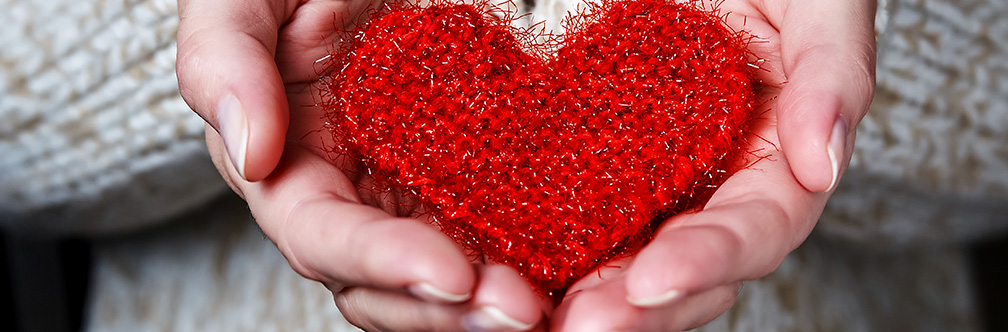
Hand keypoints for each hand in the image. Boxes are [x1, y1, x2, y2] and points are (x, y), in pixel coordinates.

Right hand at [176, 0, 546, 329]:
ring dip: (495, 304)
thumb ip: (223, 60)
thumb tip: (250, 152)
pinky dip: (536, 261)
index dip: (382, 262)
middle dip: (450, 312)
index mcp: (287, 173)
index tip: (449, 274)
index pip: (324, 239)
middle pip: (391, 287)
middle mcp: (352, 204)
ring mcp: (416, 200)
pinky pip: (502, 236)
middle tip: (521, 311)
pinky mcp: (473, 184)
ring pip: (449, 281)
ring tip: (552, 309)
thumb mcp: (245, 0)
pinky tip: (579, 271)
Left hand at [548, 0, 875, 329]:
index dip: (712, 261)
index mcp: (780, 162)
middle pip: (686, 270)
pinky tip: (503, 267)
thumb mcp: (819, 4)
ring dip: (584, 295)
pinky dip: (539, 246)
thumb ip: (835, 72)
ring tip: (538, 318)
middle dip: (639, 308)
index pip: (757, 229)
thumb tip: (825, 161)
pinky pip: (567, 214)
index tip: (656, 279)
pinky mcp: (596, 162)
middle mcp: (716, 187)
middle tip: (586, 326)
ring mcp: (653, 181)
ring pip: (622, 257)